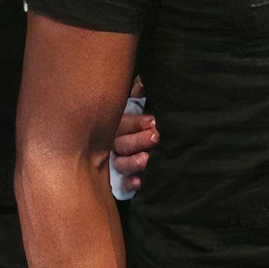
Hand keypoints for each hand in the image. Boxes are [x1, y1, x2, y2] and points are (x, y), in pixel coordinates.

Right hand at [111, 79, 156, 198]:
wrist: (126, 150)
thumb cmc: (133, 123)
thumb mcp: (134, 105)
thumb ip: (137, 94)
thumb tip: (142, 83)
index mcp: (115, 126)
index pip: (122, 124)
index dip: (136, 123)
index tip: (153, 121)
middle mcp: (113, 145)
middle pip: (121, 144)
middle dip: (138, 140)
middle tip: (155, 136)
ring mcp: (116, 163)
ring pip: (121, 164)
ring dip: (132, 162)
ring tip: (146, 159)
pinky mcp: (122, 180)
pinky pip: (123, 184)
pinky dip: (130, 183)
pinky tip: (139, 181)